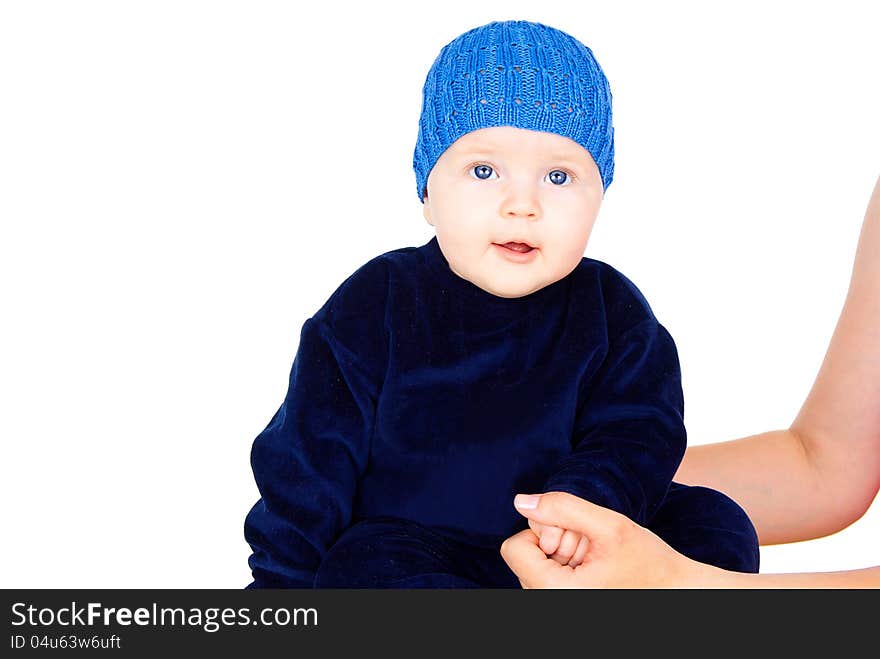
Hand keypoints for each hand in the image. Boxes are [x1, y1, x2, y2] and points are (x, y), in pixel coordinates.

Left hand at [500, 491, 707, 587]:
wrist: (677, 593)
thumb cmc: (649, 563)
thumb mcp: (609, 525)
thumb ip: (562, 508)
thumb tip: (520, 502)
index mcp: (556, 593)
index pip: (513, 548)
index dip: (541, 532)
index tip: (573, 537)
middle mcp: (549, 605)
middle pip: (523, 556)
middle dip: (553, 543)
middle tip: (590, 549)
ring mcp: (555, 607)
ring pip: (533, 566)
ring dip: (560, 556)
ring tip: (595, 561)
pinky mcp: (563, 604)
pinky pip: (544, 579)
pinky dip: (564, 569)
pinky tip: (592, 571)